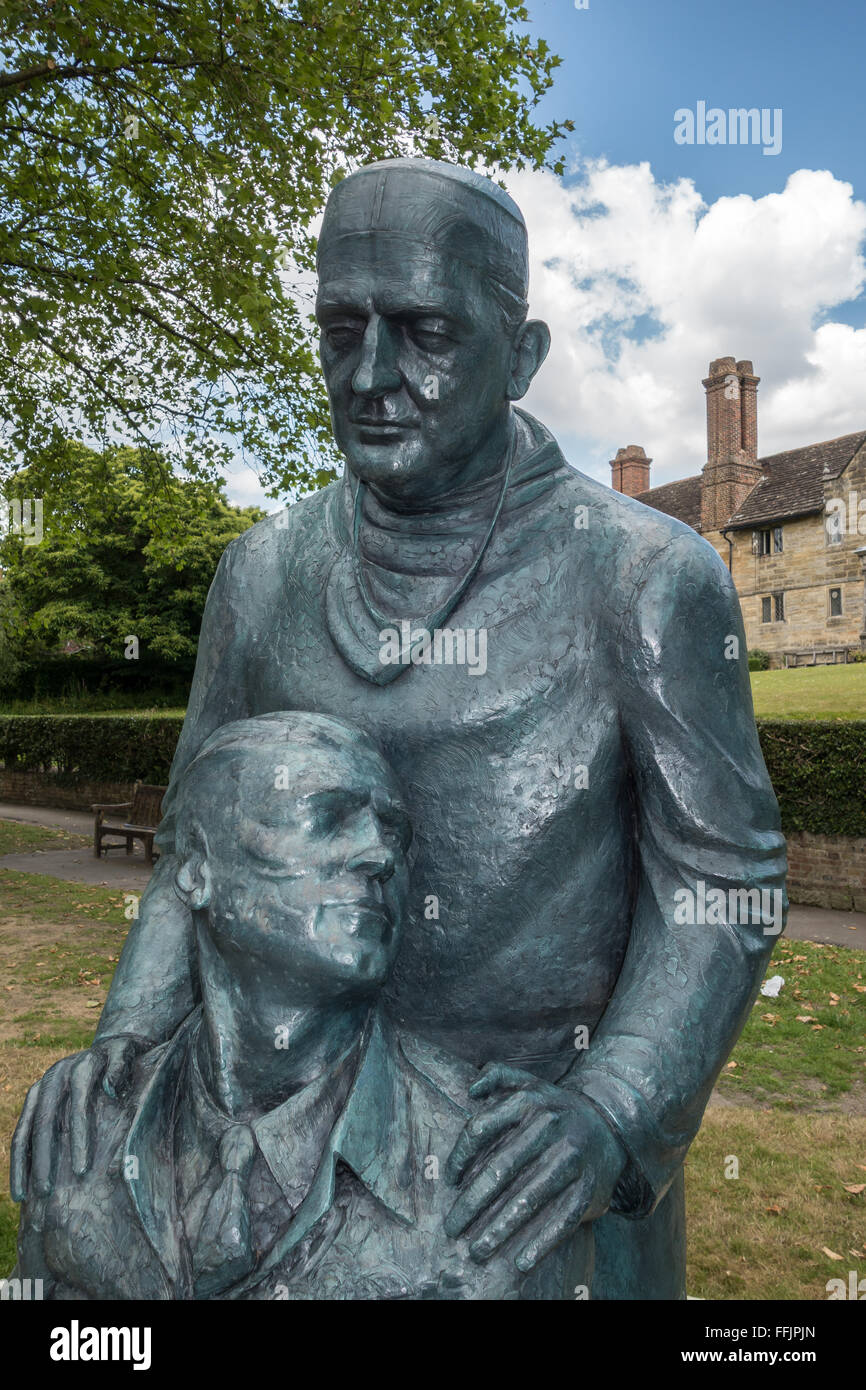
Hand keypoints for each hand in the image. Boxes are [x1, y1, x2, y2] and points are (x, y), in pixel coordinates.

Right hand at [10, 1034, 147, 1200]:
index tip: (82, 1170)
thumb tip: (110, 1088)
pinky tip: (19, 1186)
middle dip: (43, 1159)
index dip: (78, 1136)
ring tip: (22, 1198)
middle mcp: (55, 1076)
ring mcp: (41, 1088)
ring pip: (26, 1129)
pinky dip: (18, 1159)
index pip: (78, 1105)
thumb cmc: (125, 1057)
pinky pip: (22, 1132)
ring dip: (23, 1164)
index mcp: (81, 1067)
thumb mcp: (129, 1053)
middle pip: (45, 1121)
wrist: (109, 1047)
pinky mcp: (34, 1099)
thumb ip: (122, 1066)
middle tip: (46, 1193)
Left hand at [444, 1062, 627, 1271]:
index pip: (481, 1129)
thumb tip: (472, 1089)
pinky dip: (542, 1244)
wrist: (610, 1127)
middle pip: (501, 1169)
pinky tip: (521, 1262)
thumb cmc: (556, 1110)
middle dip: (472, 1203)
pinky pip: (563, 1220)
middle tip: (452, 1228)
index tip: (449, 1182)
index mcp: (530, 1102)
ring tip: (477, 1251)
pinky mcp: (590, 1187)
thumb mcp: (531, 1084)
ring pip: (529, 1199)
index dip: (460, 1157)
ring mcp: (572, 1158)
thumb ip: (499, 1076)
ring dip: (499, 1230)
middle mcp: (551, 1127)